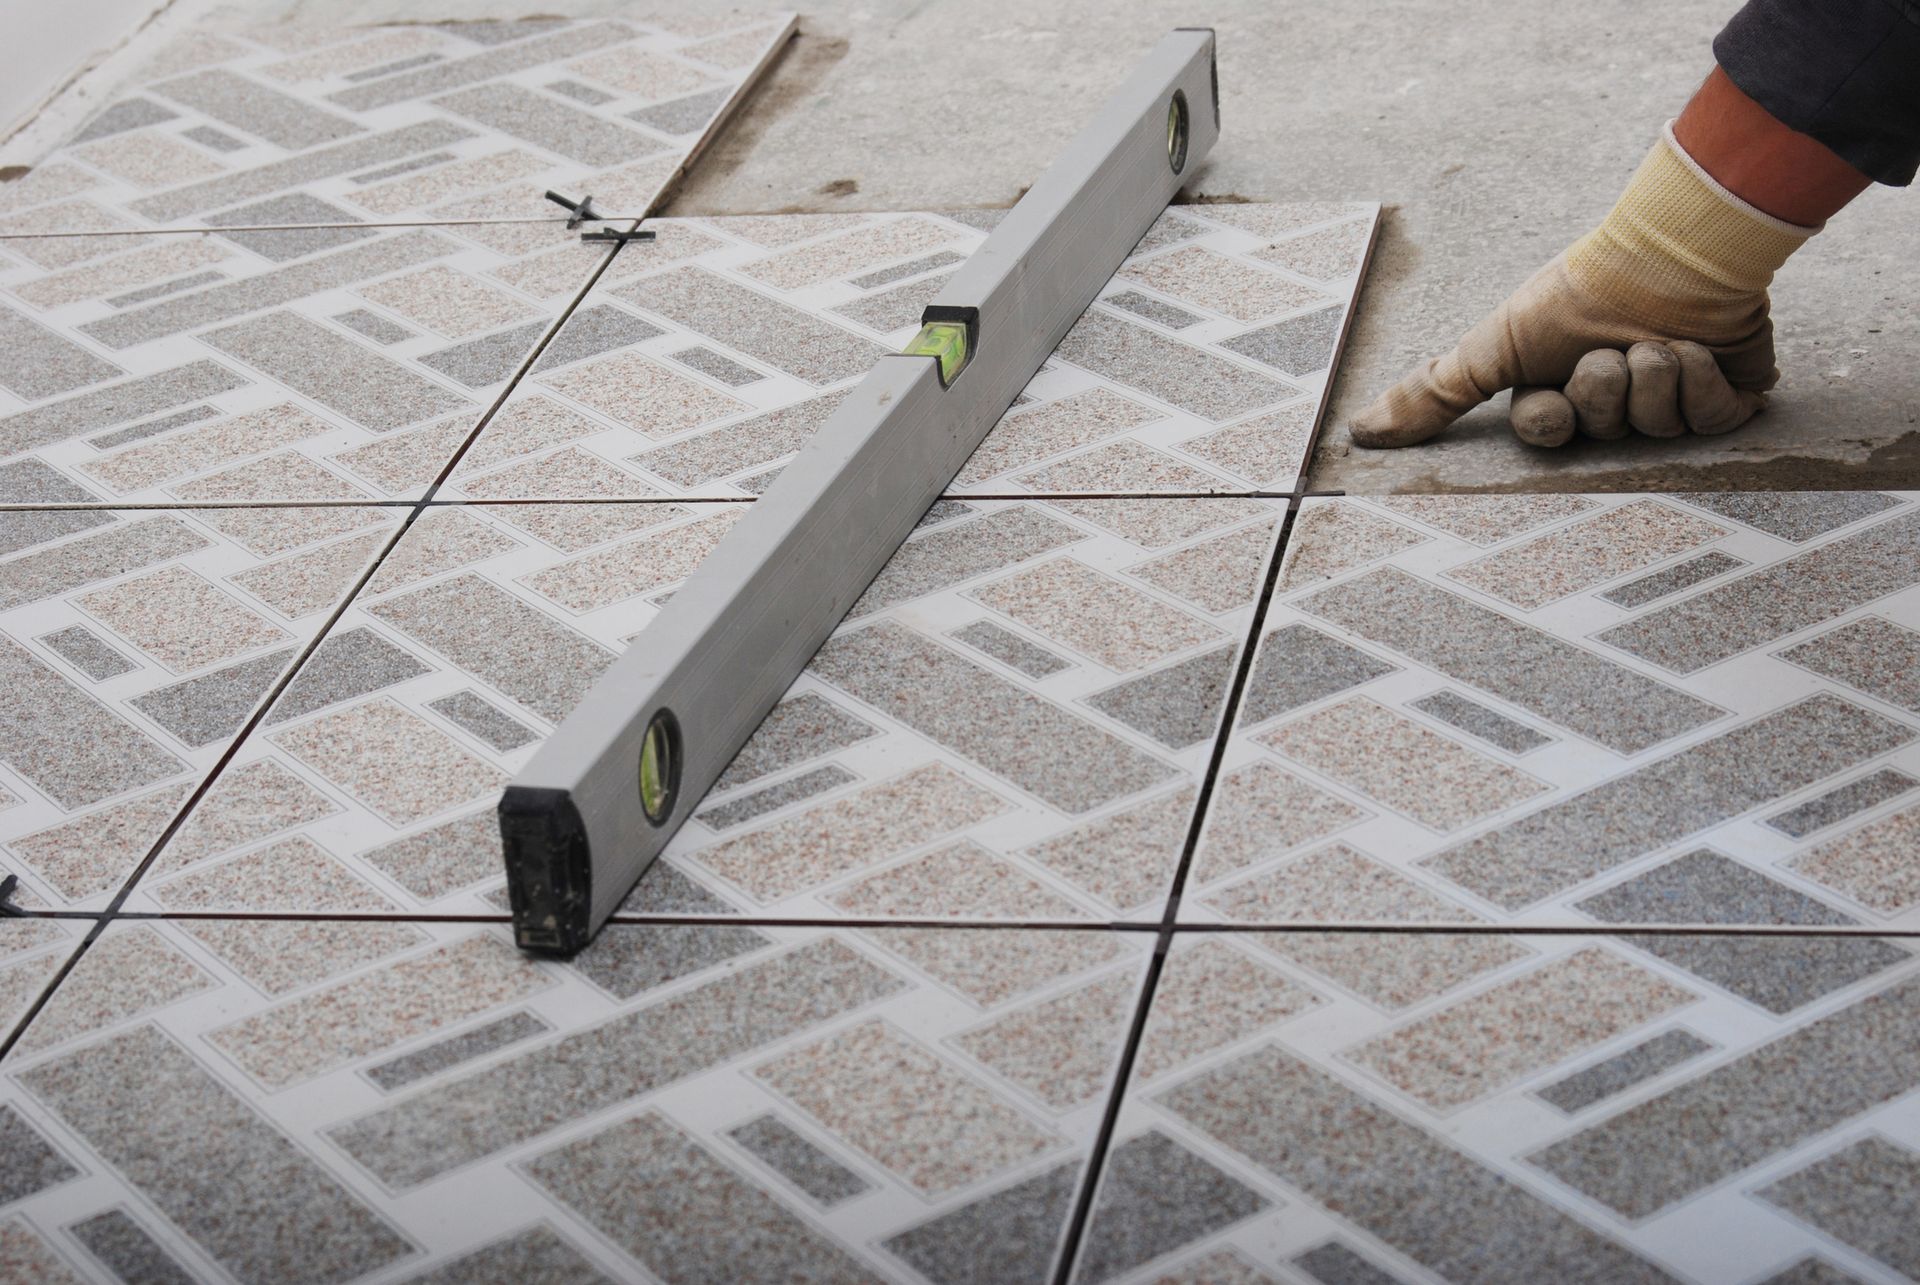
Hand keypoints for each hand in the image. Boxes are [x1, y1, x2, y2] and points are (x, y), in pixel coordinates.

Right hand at [1349, 125, 1812, 448]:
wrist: (1672, 253)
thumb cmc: (1581, 292)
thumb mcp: (1494, 346)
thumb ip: (1433, 394)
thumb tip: (1359, 433)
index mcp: (1561, 389)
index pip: (1546, 436)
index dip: (1550, 417)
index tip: (1554, 387)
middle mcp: (1614, 400)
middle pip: (1600, 431)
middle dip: (1600, 388)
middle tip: (1608, 351)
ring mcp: (1673, 401)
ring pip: (1655, 428)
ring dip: (1650, 375)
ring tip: (1655, 339)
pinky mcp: (1728, 398)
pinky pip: (1710, 421)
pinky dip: (1699, 379)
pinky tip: (1698, 348)